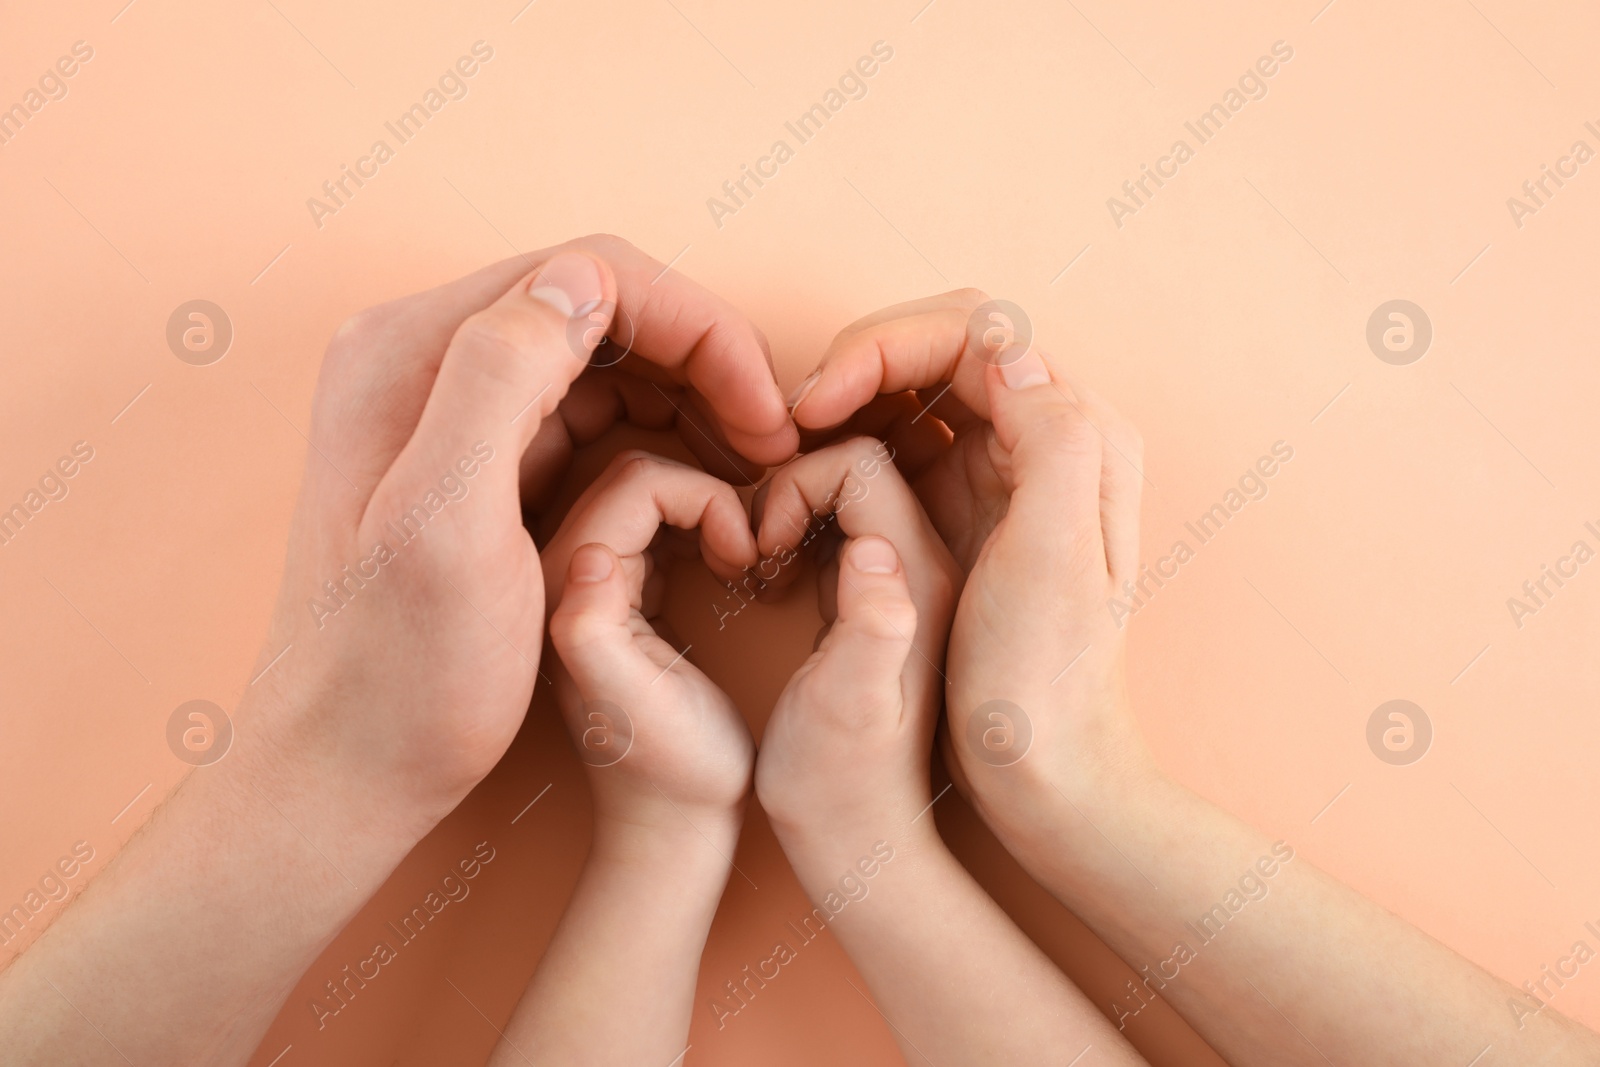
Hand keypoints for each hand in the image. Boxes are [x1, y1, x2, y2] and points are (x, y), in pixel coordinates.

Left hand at [249, 235, 795, 826]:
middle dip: (704, 360)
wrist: (347, 769)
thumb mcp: (446, 527)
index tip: (766, 416)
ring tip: (753, 462)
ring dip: (689, 394)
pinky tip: (704, 474)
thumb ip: (499, 379)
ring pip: (601, 358)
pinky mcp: (474, 460)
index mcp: (409, 354)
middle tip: (774, 443)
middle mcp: (421, 360)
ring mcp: (446, 409)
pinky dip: (657, 429)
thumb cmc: (398, 675)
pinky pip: (585, 411)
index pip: (589, 277)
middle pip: (601, 308)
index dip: (697, 329)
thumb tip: (582, 280)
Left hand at [544, 450, 759, 834]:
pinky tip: (729, 567)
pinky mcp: (619, 590)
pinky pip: (658, 520)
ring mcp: (589, 580)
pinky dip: (703, 524)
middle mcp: (563, 573)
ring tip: (742, 560)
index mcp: (564, 587)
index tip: (745, 555)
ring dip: (708, 507)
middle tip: (748, 554)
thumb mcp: (636, 705)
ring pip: (651, 492)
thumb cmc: (676, 771)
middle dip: (709, 494)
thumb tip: (590, 553)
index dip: (708, 499)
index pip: (636, 481)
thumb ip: (593, 629)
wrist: (674, 823)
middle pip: (639, 475)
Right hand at [751, 437, 959, 848]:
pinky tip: (772, 584)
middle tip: (753, 551)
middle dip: (790, 486)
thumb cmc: (839, 786)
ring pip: (849, 491)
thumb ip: (870, 625)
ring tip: (758, 566)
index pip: (864, 462)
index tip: (758, 544)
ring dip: (791, 508)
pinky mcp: (882, 601)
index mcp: (919, 578)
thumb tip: (869, 548)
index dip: (795, 483)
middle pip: (860, 461)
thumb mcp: (848, 710)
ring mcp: (906, 584)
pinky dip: (798, 533)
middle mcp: (924, 570)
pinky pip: (841, 527)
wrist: (863, 844)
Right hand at [787, 291, 1152, 836]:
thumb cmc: (1043, 677)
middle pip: (938, 347)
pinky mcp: (963, 509)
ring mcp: (999, 473)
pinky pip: (899, 441)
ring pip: (913, 390)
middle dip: (858, 365)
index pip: (974, 331)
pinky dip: (848, 442)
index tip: (815, 405)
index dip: (883, 347)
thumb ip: (1050, 438)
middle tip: (793, 422)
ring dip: (848, 399)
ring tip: (791, 450)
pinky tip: (810, 482)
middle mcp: (1042, 438)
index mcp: (1075, 435)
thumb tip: (1006, 349)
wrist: (1040, 769)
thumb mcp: (1054, 557)